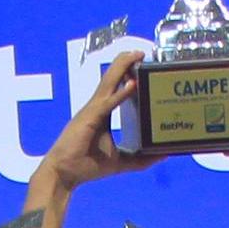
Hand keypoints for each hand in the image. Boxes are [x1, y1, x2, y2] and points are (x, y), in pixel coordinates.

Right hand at [29, 56, 158, 201]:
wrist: (64, 175)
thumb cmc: (86, 166)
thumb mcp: (121, 162)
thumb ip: (141, 159)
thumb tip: (164, 155)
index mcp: (101, 113)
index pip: (115, 88)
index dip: (125, 73)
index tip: (139, 64)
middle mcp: (96, 106)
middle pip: (111, 78)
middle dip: (125, 63)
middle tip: (141, 52)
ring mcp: (92, 110)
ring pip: (108, 83)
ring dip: (122, 67)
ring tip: (136, 55)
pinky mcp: (90, 118)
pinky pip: (108, 103)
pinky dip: (120, 93)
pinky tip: (132, 84)